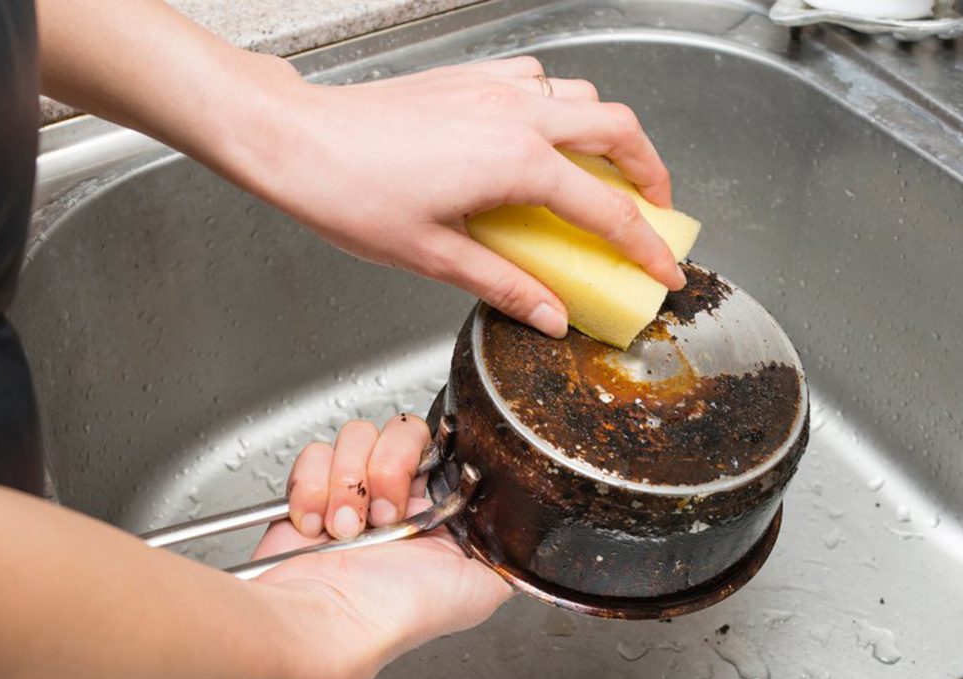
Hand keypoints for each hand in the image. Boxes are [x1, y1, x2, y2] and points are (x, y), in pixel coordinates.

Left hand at [220, 56, 682, 337]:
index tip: (665, 270)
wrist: (297, 139)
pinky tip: (543, 136)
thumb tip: (549, 316)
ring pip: (583, 96)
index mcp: (516, 163)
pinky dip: (560, 106)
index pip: (606, 210)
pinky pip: (538, 81)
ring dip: (609, 134)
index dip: (644, 246)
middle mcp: (516, 114)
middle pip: (618, 130)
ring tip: (608, 173)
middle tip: (656, 211)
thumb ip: (503, 285)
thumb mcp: (433, 256)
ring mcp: (493, 88)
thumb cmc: (350, 194)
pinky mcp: (468, 78)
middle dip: (651, 171)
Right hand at [252, 416, 511, 678]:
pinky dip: (312, 488)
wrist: (332, 625)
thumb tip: (525, 532)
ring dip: (348, 482)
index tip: (422, 478)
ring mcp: (352, 492)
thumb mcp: (482, 588)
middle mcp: (397, 498)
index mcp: (437, 512)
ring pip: (356, 436)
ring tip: (345, 528)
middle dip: (389, 467)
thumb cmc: (399, 614)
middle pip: (401, 431)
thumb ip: (508, 550)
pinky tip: (316, 527)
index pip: (444, 448)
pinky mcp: (310, 493)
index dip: (431, 454)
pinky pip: (314, 455)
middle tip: (383, 515)